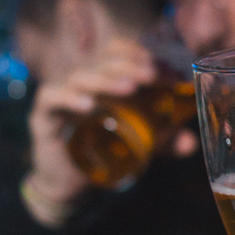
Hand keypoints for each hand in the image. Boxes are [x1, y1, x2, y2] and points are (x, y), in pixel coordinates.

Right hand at [22, 39, 157, 225]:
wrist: (72, 182)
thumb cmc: (106, 151)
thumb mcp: (143, 143)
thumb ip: (167, 140)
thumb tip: (191, 142)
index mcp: (104, 78)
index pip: (116, 52)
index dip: (136, 53)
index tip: (158, 66)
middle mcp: (81, 81)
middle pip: (102, 61)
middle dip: (128, 65)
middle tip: (151, 76)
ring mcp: (61, 96)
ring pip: (79, 76)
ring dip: (105, 79)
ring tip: (129, 88)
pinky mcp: (42, 116)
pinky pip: (50, 98)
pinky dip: (68, 98)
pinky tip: (88, 106)